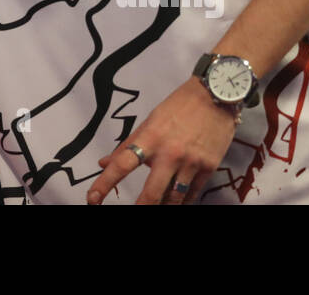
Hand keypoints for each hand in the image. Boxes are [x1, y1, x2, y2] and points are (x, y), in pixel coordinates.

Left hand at [86, 78, 240, 204]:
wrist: (215, 97)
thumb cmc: (178, 107)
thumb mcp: (150, 122)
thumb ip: (127, 145)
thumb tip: (103, 163)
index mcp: (150, 138)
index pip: (122, 164)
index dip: (104, 183)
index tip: (92, 199)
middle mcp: (170, 153)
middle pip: (151, 192)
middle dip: (141, 207)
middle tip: (133, 211)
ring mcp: (191, 162)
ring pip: (173, 198)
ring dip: (162, 206)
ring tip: (155, 207)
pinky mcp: (209, 168)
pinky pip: (192, 195)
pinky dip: (182, 202)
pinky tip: (175, 203)